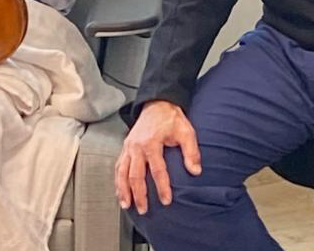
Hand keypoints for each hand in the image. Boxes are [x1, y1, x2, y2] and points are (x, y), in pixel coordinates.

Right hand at [115, 100, 201, 214]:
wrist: (157, 104)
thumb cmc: (171, 118)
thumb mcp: (186, 131)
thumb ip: (191, 151)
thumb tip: (195, 171)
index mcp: (151, 142)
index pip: (157, 170)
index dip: (162, 186)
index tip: (166, 200)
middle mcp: (137, 146)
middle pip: (135, 175)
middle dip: (139, 194)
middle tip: (144, 209)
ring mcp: (129, 147)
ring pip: (122, 172)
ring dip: (124, 190)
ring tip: (127, 205)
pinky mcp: (125, 147)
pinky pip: (118, 166)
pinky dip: (118, 181)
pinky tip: (120, 191)